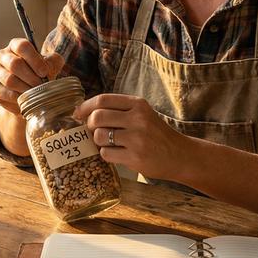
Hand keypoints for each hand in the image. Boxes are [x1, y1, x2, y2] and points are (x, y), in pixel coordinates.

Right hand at [0, 39, 62, 115]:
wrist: (28, 91)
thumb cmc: (40, 73)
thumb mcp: (50, 64)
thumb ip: (53, 62)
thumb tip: (48, 68)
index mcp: (15, 45)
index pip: (22, 46)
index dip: (34, 59)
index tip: (44, 72)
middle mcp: (2, 55)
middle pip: (14, 64)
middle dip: (31, 77)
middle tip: (41, 86)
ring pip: (9, 80)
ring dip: (25, 88)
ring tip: (35, 93)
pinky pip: (5, 93)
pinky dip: (18, 98)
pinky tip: (26, 99)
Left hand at [74, 94, 192, 182]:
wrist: (180, 155)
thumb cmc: (156, 134)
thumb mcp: (142, 114)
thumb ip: (119, 110)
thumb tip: (84, 112)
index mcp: (138, 104)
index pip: (103, 100)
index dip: (86, 106)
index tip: (78, 113)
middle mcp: (138, 119)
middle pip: (97, 117)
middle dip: (90, 125)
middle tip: (94, 130)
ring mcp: (137, 139)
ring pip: (99, 136)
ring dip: (98, 141)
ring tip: (108, 143)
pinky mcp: (135, 157)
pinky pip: (106, 154)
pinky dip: (106, 154)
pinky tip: (117, 154)